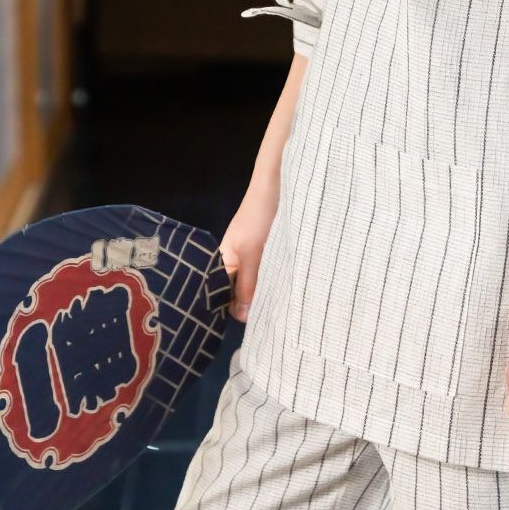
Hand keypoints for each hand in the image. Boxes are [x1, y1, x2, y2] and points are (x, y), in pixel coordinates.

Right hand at [220, 172, 279, 322]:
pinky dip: (276, 281)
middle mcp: (237, 262)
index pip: (222, 297)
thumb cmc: (260, 217)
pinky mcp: (271, 251)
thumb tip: (242, 317)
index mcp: (224, 262)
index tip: (252, 326)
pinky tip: (287, 291)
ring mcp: (254, 256)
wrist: (279, 183)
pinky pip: (270, 273)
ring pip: (257, 284)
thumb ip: (247, 284)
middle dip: (252, 305)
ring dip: (266, 293)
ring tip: (280, 309)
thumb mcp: (253, 253)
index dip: (234, 310)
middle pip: (240, 293)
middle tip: (271, 320)